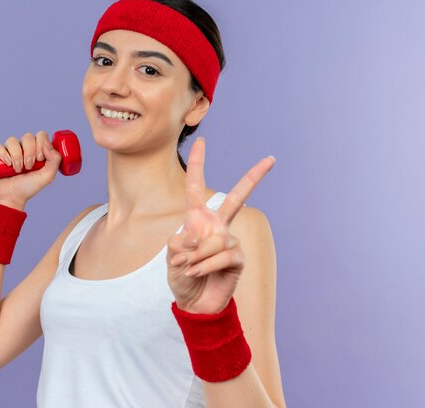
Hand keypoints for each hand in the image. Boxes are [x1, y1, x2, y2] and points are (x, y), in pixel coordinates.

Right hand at [0, 130, 62, 206]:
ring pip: (12, 140)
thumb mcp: (47, 176)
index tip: (40, 160)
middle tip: (29, 167)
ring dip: (17, 156)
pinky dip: (3, 155)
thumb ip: (55, 160)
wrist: (11, 197)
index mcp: (37, 150)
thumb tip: (48, 144)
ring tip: (17, 170)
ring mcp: (10, 150)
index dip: (41, 145)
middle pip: (28, 137)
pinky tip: (7, 165)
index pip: (41, 135)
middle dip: (29, 153)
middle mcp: (24, 148)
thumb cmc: (28, 187)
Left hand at [166, 137, 275, 313]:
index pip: (196, 187)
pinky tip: (198, 273)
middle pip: (236, 198)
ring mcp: (229, 241)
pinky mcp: (238, 259)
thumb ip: (178, 244)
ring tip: (188, 268)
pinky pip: (222, 255)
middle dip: (253, 178)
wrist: (195, 303)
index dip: (199, 164)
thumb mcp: (172, 257)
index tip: (202, 141)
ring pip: (216, 239)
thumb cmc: (182, 275)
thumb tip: (194, 237)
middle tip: (271, 159)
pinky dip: (206, 265)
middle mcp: (217, 226)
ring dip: (197, 256)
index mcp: (197, 220)